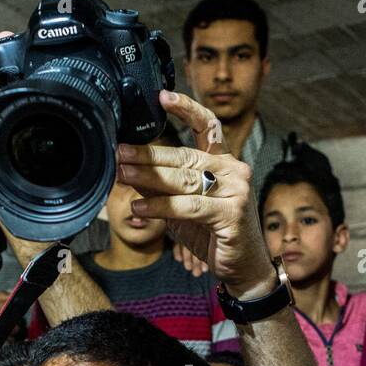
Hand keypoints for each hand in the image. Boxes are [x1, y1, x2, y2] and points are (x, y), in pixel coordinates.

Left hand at [118, 90, 276, 298]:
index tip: (163, 97)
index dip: (187, 109)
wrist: (244, 268)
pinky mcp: (231, 215)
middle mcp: (233, 172)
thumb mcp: (182, 209)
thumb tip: (128, 169)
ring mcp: (236, 192)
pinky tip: (139, 207)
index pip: (208, 128)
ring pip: (185, 179)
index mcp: (224, 163)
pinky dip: (160, 206)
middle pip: (186, 156)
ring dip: (150, 177)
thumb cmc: (214, 235)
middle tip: (121, 152)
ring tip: (124, 174)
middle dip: (150, 154)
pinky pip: (189, 206)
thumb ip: (161, 188)